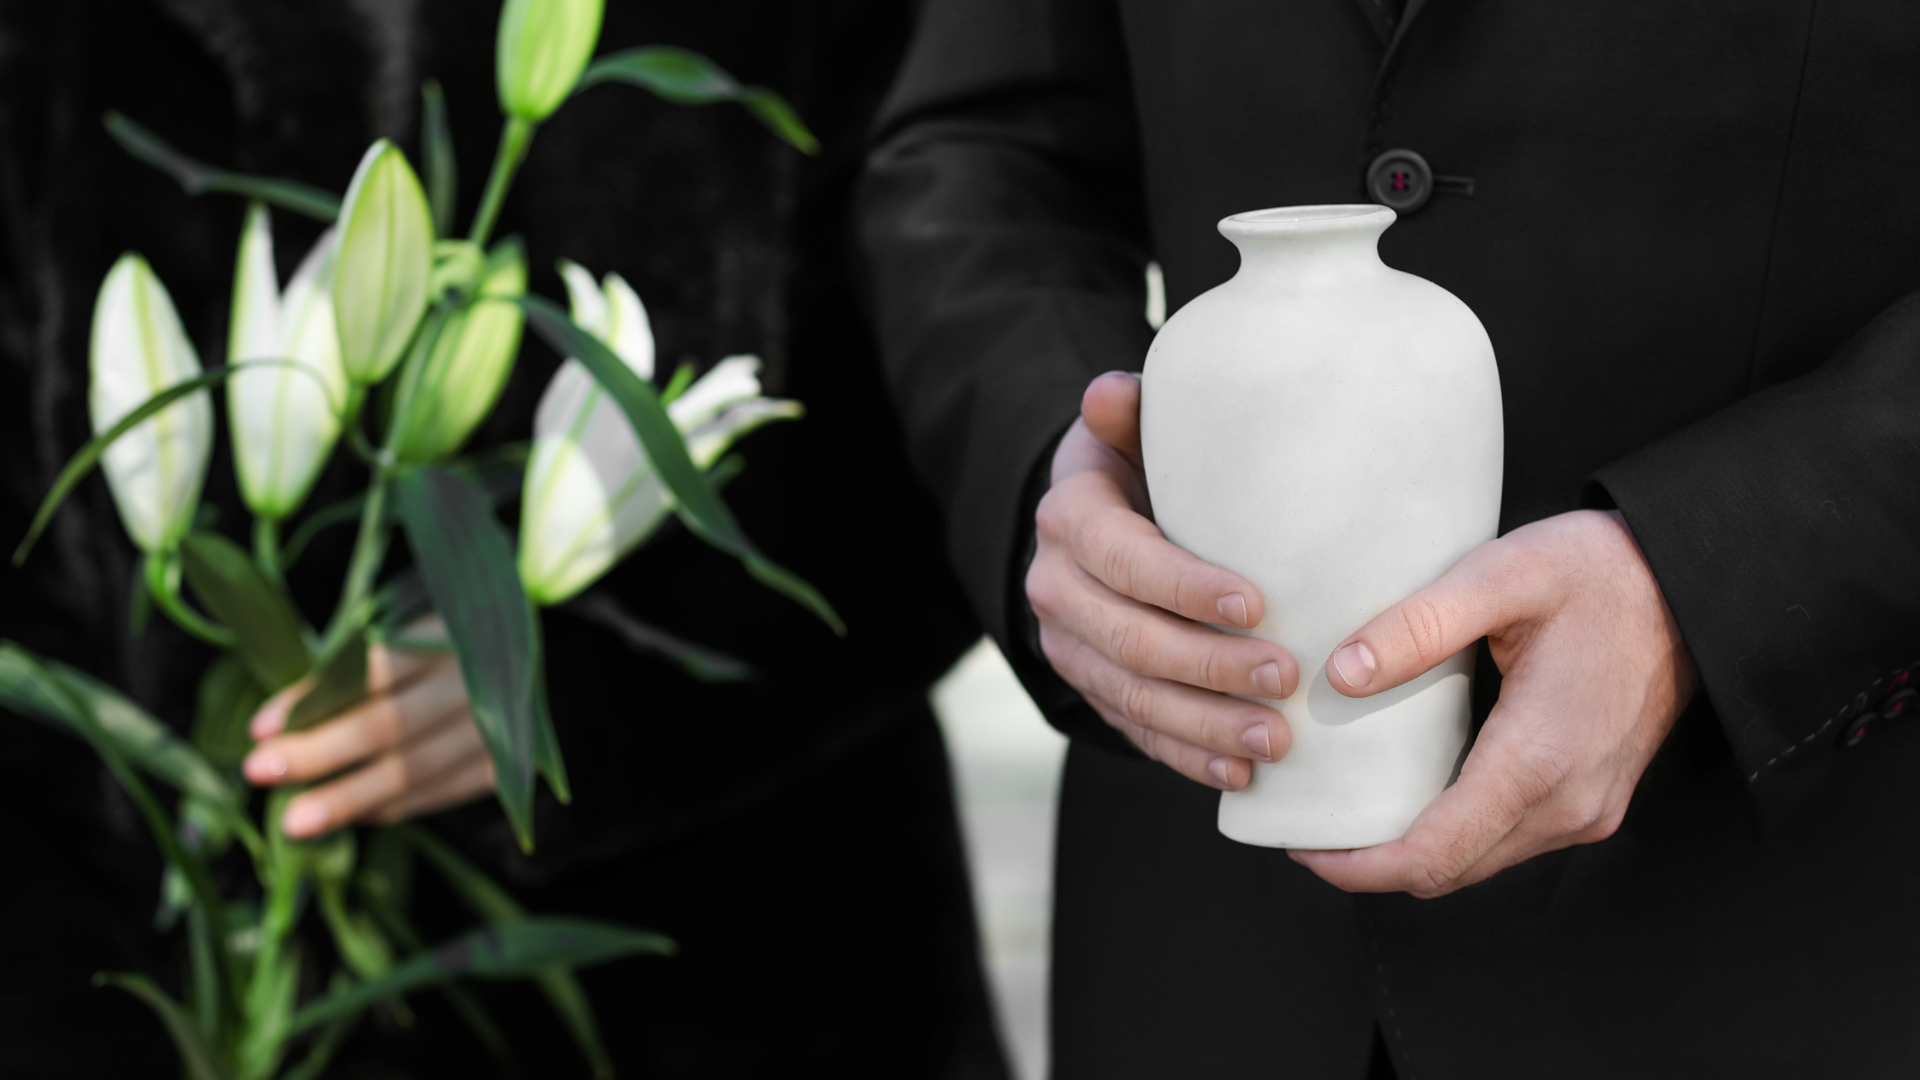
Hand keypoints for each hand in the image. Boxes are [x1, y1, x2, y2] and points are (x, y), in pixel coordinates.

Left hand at [243, 618, 494, 838]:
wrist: (565, 655)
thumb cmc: (464, 632)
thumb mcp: (417, 621)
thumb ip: (359, 662)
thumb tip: (283, 717)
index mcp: (453, 628)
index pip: (372, 667)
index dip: (314, 698)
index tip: (261, 727)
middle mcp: (480, 679)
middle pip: (389, 723)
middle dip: (319, 752)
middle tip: (260, 772)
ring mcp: (500, 727)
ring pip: (415, 769)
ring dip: (349, 797)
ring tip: (294, 822)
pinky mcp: (509, 764)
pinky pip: (441, 791)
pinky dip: (394, 806)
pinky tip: (354, 815)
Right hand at [1026, 371, 1299, 789]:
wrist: (1094, 519)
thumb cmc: (1138, 466)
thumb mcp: (1131, 431)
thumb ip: (1130, 412)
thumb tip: (1114, 391)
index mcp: (1069, 519)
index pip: (1123, 558)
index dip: (1184, 586)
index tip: (1258, 603)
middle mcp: (1056, 588)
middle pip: (1131, 640)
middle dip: (1210, 668)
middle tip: (1287, 679)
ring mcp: (1069, 646)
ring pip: (1133, 697)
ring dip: (1206, 725)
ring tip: (1276, 740)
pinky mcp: (1089, 688)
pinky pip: (1134, 731)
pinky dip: (1187, 756)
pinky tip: (1240, 774)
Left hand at [1291, 510, 1697, 896]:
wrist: (1689, 585)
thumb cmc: (1599, 573)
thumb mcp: (1502, 574)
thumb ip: (1418, 624)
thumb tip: (1341, 675)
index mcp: (1537, 758)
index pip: (1431, 854)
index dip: (1356, 865)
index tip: (1303, 845)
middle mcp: (1567, 804)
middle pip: (1448, 872)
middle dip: (1371, 863)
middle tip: (1311, 825)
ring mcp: (1585, 810)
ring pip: (1477, 863)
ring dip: (1411, 851)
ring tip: (1348, 809)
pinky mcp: (1590, 801)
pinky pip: (1505, 841)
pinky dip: (1451, 834)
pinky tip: (1409, 794)